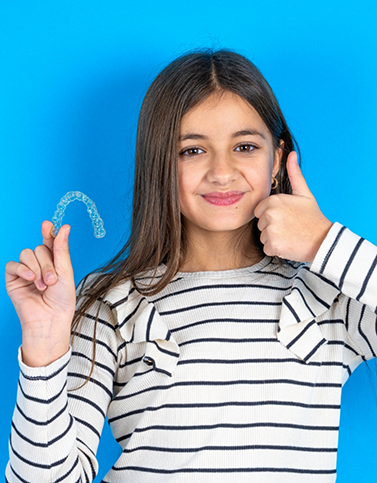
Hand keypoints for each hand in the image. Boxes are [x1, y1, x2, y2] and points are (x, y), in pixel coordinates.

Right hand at [5, 221, 75, 365]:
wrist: (50, 319)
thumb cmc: (61, 300)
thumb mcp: (66, 271)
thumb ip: (61, 249)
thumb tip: (63, 227)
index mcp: (54, 261)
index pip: (49, 241)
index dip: (48, 232)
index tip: (47, 224)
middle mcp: (39, 264)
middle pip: (38, 248)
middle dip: (47, 263)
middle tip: (52, 280)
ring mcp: (25, 271)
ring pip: (26, 254)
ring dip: (37, 268)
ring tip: (43, 285)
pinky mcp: (13, 279)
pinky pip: (12, 264)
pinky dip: (22, 269)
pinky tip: (30, 279)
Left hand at [254, 151, 332, 262]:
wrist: (324, 241)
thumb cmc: (312, 217)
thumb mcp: (304, 193)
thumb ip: (295, 174)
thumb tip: (292, 153)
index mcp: (274, 200)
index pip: (260, 211)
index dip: (272, 216)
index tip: (287, 217)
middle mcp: (270, 214)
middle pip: (260, 224)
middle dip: (272, 227)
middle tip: (290, 227)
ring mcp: (271, 230)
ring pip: (263, 236)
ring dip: (274, 239)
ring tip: (290, 235)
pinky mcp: (273, 245)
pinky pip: (267, 248)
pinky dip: (276, 249)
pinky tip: (289, 244)